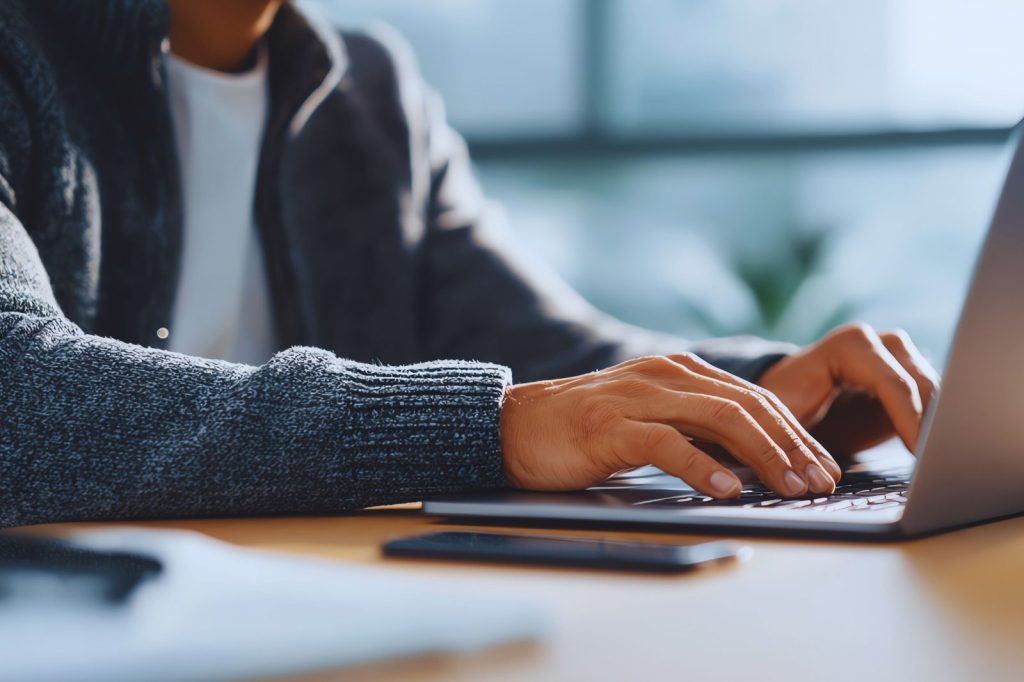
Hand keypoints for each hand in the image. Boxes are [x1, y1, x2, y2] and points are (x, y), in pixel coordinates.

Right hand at [501, 353, 840, 498]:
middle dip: (792, 445)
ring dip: (763, 456)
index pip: (752, 398)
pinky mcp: (611, 425)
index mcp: (678, 371)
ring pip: (718, 419)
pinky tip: (728, 489)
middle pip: (746, 406)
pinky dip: (703, 466)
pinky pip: (667, 443)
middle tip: (820, 481)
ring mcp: (637, 397)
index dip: (794, 432)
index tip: (821, 465)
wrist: (514, 426)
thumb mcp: (647, 419)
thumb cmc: (582, 431)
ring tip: (790, 487)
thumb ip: (692, 427)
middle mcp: (664, 375)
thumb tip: (749, 462)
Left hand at [758, 323, 939, 457]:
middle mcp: (879, 344)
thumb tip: (823, 474)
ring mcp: (899, 358)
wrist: (788, 399)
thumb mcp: (787, 420)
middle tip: (938, 462)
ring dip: (940, 426)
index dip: (910, 420)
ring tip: (940, 462)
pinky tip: (934, 454)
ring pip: (935, 393)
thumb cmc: (784, 408)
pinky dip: (935, 427)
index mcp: (848, 346)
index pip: (892, 383)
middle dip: (932, 423)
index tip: (920, 453)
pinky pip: (934, 402)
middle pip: (922, 385)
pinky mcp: (910, 379)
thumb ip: (811, 436)